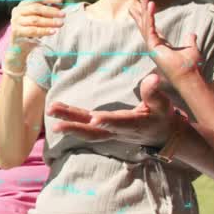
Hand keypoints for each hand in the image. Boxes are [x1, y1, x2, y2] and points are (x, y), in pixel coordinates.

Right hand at [8, 0, 65, 55]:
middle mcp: (18, 11)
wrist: (19, 45)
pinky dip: (44, 31)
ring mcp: (16, 21)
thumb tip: (61, 5)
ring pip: (35, 20)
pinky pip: (33, 30)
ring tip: (60, 23)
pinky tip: (53, 31)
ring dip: (50, 21)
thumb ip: (47, 11)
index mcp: (24, 4)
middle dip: (51, 11)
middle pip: (36, 8)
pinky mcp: (16, 31)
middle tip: (63, 15)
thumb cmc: (31, 29)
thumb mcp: (39, 18)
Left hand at [48, 73, 176, 146]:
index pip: (119, 123)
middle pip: (94, 131)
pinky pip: (85, 129)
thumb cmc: (162, 117)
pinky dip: (71, 122)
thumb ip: (154, 93)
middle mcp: (118, 131)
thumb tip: (152, 77)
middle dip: (75, 126)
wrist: (161, 136)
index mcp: (133, 125)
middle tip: (56, 123)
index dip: (107, 121)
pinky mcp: (104, 131)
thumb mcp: (163, 105)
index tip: (94, 118)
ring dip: (68, 123)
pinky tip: (56, 114)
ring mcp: (109, 133)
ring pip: (86, 131)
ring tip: (51, 112)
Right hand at [130, 0, 201, 83]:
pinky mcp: (153, 46)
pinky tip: (151, 6)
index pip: (151, 28)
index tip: (145, 6)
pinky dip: (150, 17)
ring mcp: (152, 46)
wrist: (189, 75)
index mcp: (161, 45)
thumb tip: (192, 34)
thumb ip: (190, 40)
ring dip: (145, 11)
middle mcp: (154, 45)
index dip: (148, 16)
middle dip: (142, 11)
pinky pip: (150, 28)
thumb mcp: (191, 48)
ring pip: (146, 25)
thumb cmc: (189, 66)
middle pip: (145, 25)